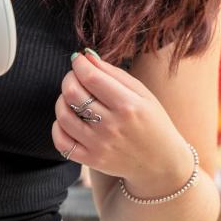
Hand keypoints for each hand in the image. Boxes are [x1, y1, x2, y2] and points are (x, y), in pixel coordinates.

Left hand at [51, 49, 193, 194]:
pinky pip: (61, 141)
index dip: (79, 64)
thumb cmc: (153, 122)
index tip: (79, 60)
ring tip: (73, 98)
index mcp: (128, 106)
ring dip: (62, 100)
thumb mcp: (142, 93)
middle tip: (75, 77)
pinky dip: (58, 126)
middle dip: (69, 78)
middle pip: (73, 93)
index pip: (91, 77)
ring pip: (63, 115)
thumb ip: (113, 73)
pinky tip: (69, 119)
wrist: (162, 164)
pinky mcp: (91, 160)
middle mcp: (112, 126)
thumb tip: (86, 56)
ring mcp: (99, 145)